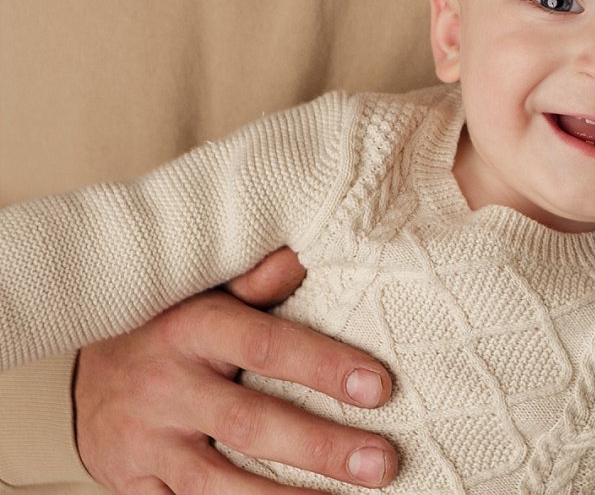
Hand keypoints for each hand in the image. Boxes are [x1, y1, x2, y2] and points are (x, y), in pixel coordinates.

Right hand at [74, 248, 397, 493]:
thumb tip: (302, 254)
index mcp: (191, 330)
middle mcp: (167, 388)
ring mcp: (146, 443)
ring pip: (217, 483)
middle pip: (249, 424)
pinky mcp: (132, 485)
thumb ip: (256, 282)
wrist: (81, 371)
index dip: (323, 367)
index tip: (380, 387)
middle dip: (319, 448)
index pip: (265, 347)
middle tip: (380, 463)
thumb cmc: (167, 325)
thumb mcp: (205, 291)